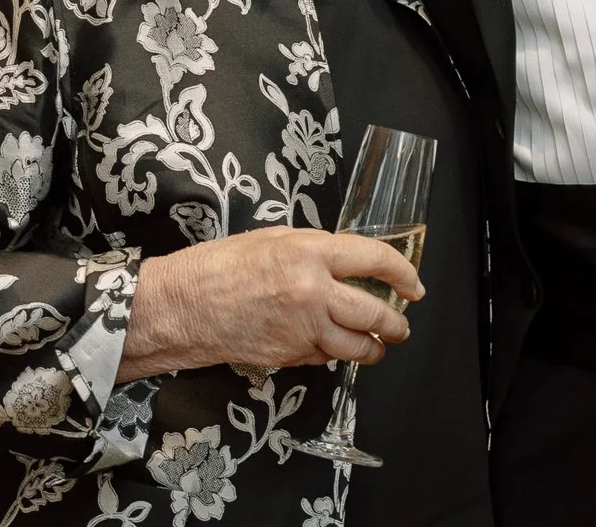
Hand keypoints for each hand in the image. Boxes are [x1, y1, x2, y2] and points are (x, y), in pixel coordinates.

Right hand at [120, 226, 421, 380]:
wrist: (182, 307)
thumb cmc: (218, 265)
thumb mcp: (271, 238)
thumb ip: (313, 249)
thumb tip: (343, 261)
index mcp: (310, 253)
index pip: (374, 260)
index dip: (403, 273)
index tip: (413, 285)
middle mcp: (313, 293)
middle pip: (374, 313)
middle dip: (396, 322)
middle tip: (402, 323)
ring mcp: (302, 330)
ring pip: (356, 346)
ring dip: (374, 347)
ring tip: (379, 344)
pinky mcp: (289, 357)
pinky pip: (325, 357)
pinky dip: (335, 353)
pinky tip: (334, 347)